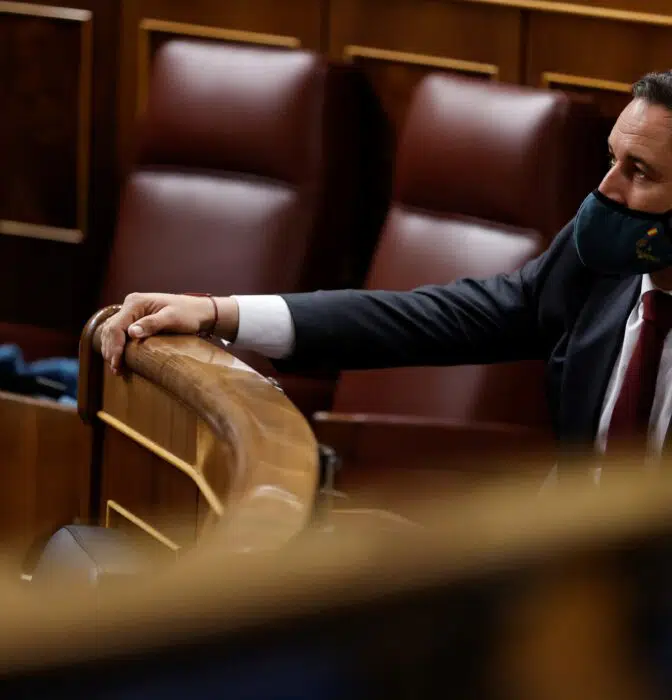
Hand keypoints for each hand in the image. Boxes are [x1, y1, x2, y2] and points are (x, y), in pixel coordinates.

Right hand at [100, 292, 237, 372]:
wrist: (199, 311)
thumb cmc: (189, 314)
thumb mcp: (172, 319)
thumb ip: (152, 324)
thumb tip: (131, 333)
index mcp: (135, 302)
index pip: (116, 326)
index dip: (114, 346)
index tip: (116, 363)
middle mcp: (130, 304)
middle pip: (111, 329)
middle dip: (111, 350)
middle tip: (116, 369)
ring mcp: (132, 311)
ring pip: (113, 331)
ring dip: (112, 349)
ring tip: (116, 368)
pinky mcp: (136, 318)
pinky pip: (120, 332)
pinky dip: (118, 345)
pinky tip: (120, 358)